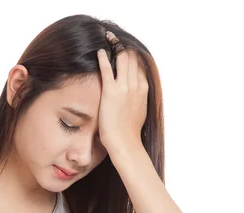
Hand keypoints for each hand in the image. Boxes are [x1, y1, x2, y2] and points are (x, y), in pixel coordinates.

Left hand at [96, 31, 148, 155]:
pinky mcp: (111, 91)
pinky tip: (99, 51)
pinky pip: (107, 68)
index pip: (140, 64)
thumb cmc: (129, 132)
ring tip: (108, 38)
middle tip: (115, 39)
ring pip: (123, 58)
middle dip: (124, 46)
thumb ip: (138, 99)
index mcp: (144, 88)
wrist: (124, 142)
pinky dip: (104, 58)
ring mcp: (124, 87)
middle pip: (133, 57)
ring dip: (115, 46)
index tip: (126, 49)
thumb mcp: (140, 111)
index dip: (133, 54)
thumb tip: (135, 97)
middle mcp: (136, 85)